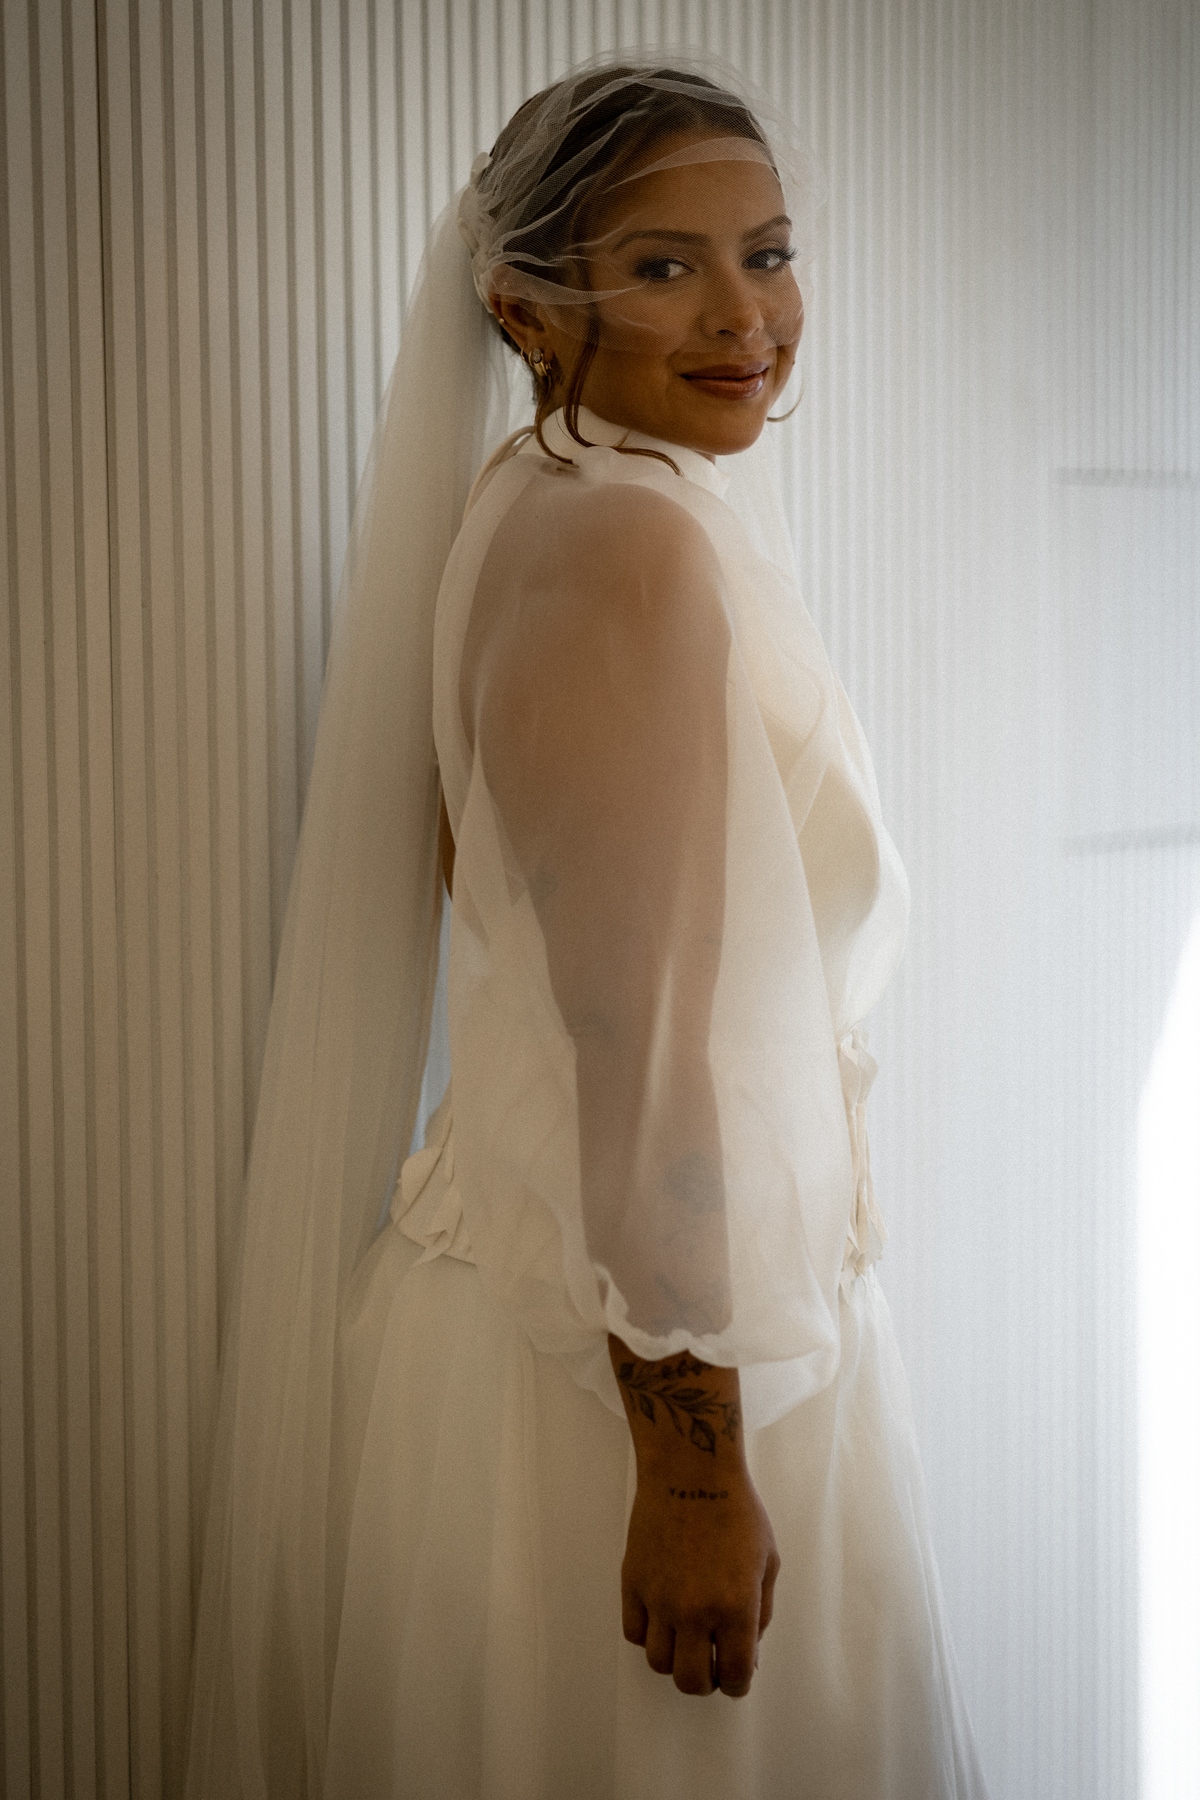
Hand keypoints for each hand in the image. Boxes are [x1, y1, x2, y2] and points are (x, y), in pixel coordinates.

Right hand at [609, 1337, 779, 1697]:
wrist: (690, 1471)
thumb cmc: (736, 1509)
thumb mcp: (768, 1560)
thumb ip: (760, 1612)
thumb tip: (746, 1650)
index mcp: (735, 1607)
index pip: (734, 1675)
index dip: (737, 1684)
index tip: (735, 1677)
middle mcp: (694, 1610)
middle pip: (690, 1681)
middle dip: (705, 1681)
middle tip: (710, 1665)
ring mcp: (659, 1598)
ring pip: (659, 1662)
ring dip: (675, 1659)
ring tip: (685, 1640)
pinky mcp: (632, 1581)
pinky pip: (634, 1632)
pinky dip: (649, 1634)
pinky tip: (662, 1618)